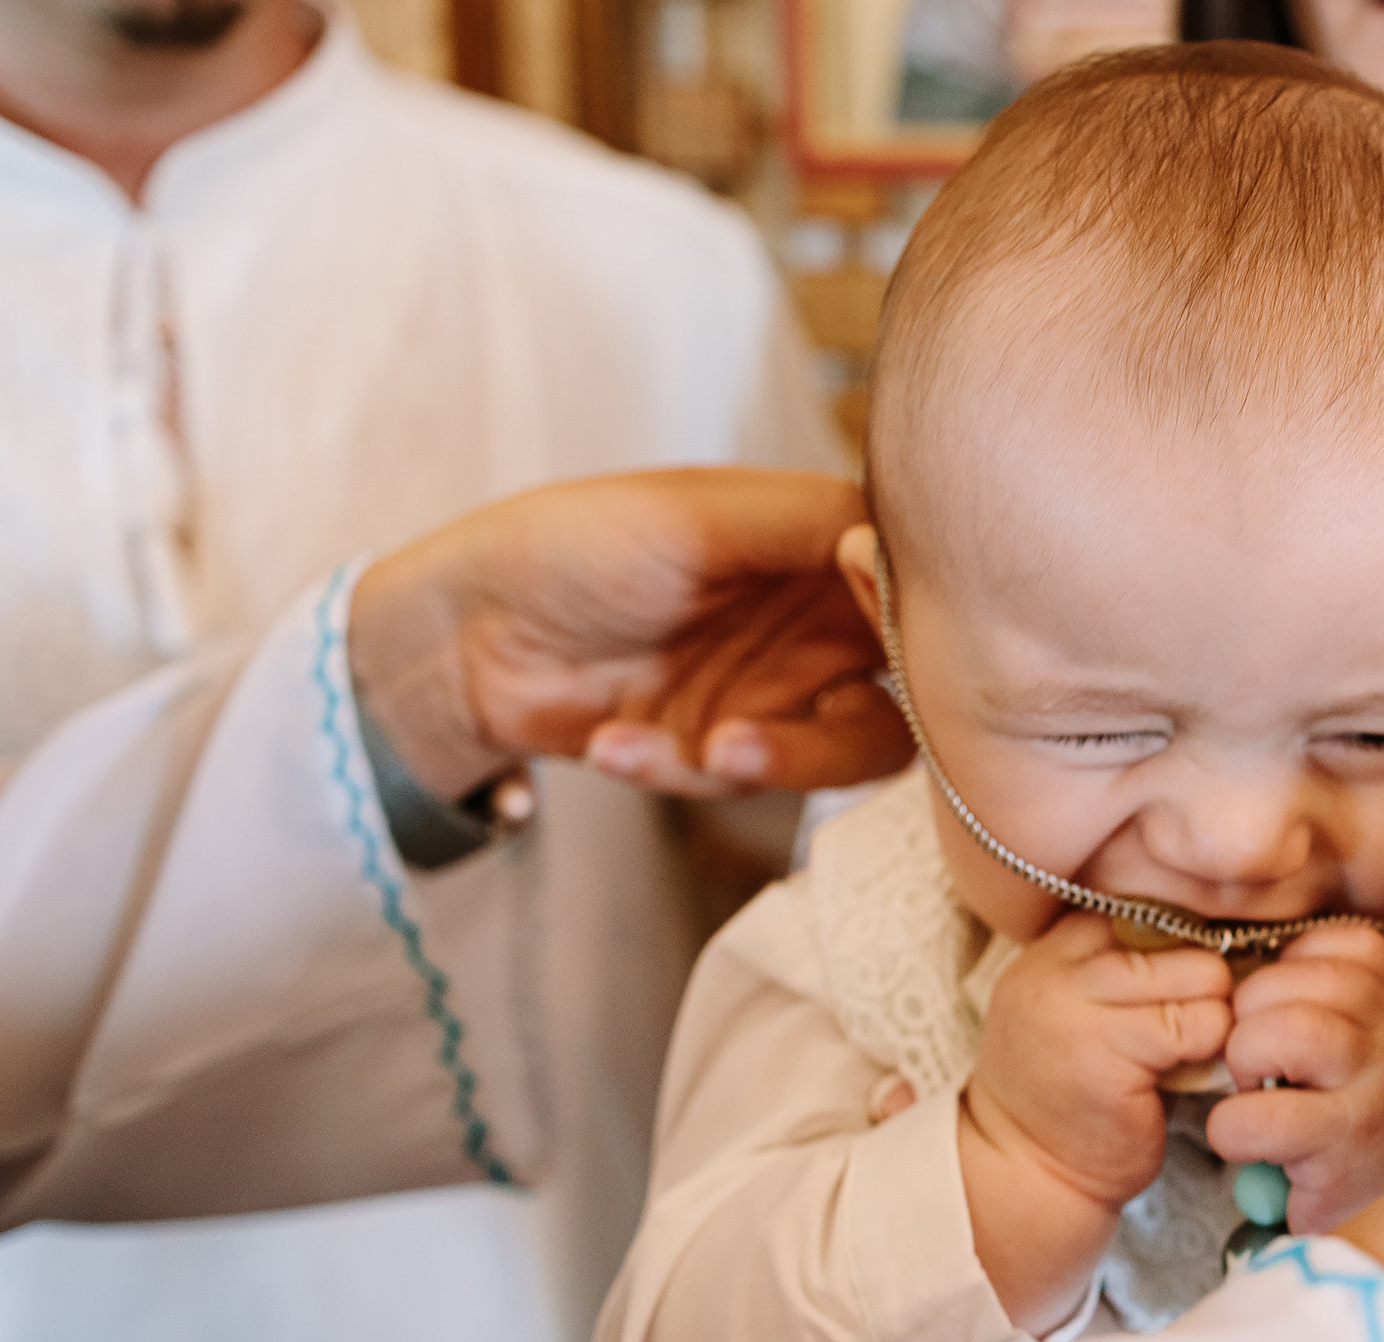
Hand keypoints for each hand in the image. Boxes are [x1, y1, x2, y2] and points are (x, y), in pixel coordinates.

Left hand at [348, 469, 914, 799]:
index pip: (921, 592)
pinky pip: (736, 784)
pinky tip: (612, 743)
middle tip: (794, 725)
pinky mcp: (717, 752)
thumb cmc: (572, 542)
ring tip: (704, 751)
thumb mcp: (698, 515)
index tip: (881, 625)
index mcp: (822, 548)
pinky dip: (672, 769)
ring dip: (775, 761)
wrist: (462, 631)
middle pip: (909, 695)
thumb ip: (810, 522)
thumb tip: (899, 542)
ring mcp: (772, 693)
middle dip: (845, 724)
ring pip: (838, 754)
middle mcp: (815, 625)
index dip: (922, 622)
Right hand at [961, 913, 1231, 1330]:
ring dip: (1214, 1019)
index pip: (1154, 911)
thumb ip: (1129, 972)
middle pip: (1184, 938)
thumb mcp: (1081, 1012)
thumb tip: (1226, 942)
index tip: (1186, 990)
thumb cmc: (1068, 1096)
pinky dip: (1212, 1051)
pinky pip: (1201, 1027)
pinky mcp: (1111, 1052)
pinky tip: (1187, 1077)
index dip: (1186, 948)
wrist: (1028, 1176)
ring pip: (1202, 978)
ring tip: (1188, 1054)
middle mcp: (1059, 968)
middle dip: (1205, 984)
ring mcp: (1080, 1007)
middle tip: (1193, 1029)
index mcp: (1054, 949)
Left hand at [1205, 924, 1383, 1233]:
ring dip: (1242, 1068)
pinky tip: (1255, 1152)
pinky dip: (1232, 1132)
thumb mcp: (1373, 1062)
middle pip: (1285, 980)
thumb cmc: (1376, 1145)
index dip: (1284, 978)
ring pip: (1274, 1031)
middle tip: (1261, 1074)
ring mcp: (1380, 1085)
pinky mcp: (1347, 1146)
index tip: (1282, 1023)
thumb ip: (1332, 1011)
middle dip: (1247, 1024)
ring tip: (1259, 1102)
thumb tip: (1242, 982)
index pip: (1333, 942)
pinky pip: (1251, 1117)